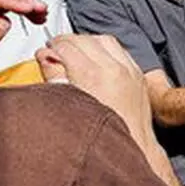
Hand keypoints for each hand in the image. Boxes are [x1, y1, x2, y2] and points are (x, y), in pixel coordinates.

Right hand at [36, 35, 153, 146]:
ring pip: (105, 40)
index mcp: (93, 75)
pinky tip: (97, 59)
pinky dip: (106, 49)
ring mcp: (130, 70)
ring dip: (88, 42)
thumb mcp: (67, 105)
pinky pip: (121, 50)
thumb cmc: (102, 135)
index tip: (46, 53)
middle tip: (57, 50)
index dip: (52, 47)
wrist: (133, 146)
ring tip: (76, 52)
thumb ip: (54, 76)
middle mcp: (114, 69)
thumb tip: (45, 57)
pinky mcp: (139, 75)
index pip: (67, 46)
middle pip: (85, 39)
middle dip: (68, 42)